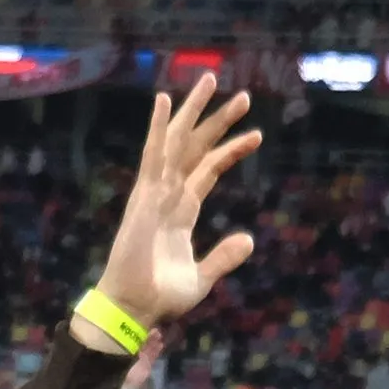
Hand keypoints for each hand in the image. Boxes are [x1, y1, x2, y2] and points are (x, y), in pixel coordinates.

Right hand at [94, 76, 269, 334]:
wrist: (133, 308)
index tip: (256, 135)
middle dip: (218, 121)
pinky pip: (154, 155)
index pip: (208, 170)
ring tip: (213, 80)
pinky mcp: (144, 196)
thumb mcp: (201, 277)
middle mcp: (168, 195)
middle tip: (244, 96)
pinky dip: (159, 127)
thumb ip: (224, 257)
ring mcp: (155, 192)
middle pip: (196, 147)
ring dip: (195, 111)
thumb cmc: (159, 298)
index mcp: (181, 211)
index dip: (231, 151)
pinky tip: (165, 100)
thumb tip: (250, 239)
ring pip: (179, 141)